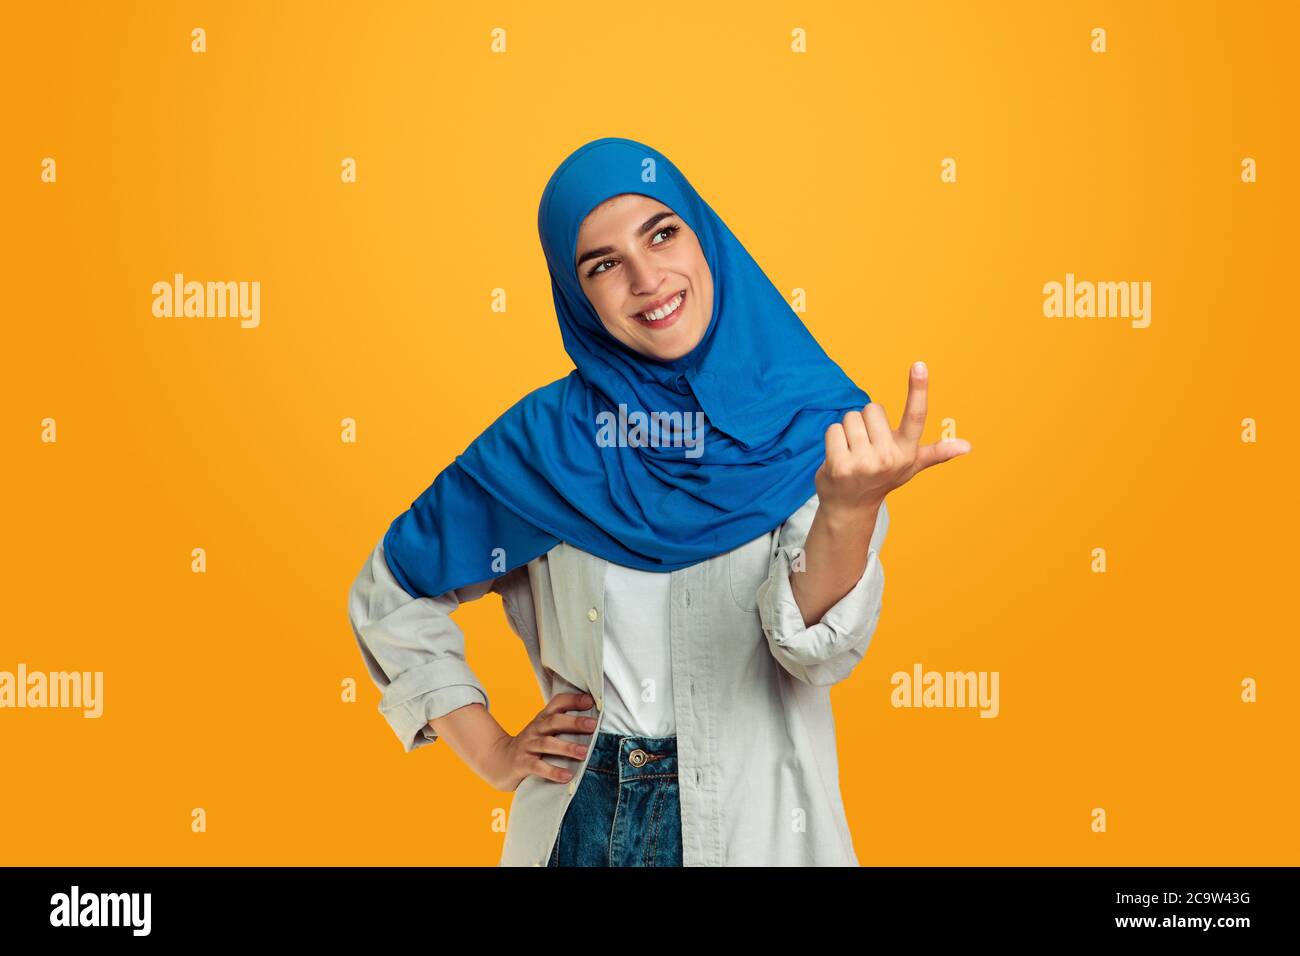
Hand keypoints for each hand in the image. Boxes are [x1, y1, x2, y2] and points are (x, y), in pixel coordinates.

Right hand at [482, 692, 597, 791]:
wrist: (498, 761)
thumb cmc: (530, 745)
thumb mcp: (543, 730)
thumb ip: (562, 724)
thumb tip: (594, 721)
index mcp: (542, 719)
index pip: (557, 703)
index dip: (572, 700)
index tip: (590, 701)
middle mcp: (535, 730)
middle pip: (554, 722)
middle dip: (573, 722)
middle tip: (592, 725)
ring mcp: (528, 747)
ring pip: (547, 744)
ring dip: (567, 747)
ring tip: (584, 752)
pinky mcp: (522, 764)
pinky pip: (538, 767)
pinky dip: (553, 771)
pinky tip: (567, 776)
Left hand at [814, 360, 970, 514]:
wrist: (850, 507)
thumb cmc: (882, 479)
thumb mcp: (910, 465)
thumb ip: (937, 452)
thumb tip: (967, 446)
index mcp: (907, 453)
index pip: (916, 416)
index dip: (918, 389)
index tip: (919, 365)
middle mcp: (887, 459)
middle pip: (871, 409)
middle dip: (866, 422)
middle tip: (865, 446)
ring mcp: (863, 464)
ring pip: (850, 418)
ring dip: (848, 430)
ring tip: (852, 452)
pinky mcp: (839, 466)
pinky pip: (833, 430)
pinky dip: (832, 439)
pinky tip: (838, 457)